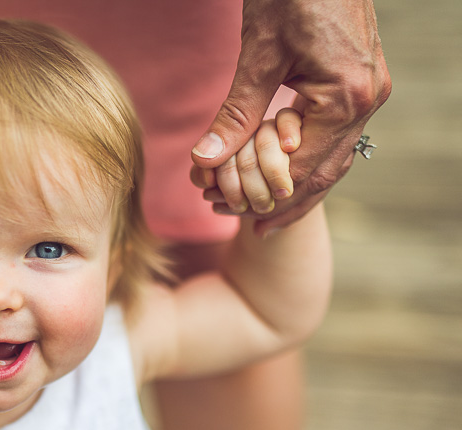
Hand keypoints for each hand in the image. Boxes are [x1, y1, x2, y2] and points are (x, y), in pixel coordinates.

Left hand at [190, 0, 390, 233]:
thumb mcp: (260, 55)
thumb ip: (237, 112)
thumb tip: (206, 160)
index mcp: (345, 97)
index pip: (303, 168)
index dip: (266, 194)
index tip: (232, 212)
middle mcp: (367, 99)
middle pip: (326, 172)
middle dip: (285, 201)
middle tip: (250, 228)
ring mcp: (368, 90)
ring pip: (336, 157)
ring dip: (300, 186)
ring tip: (268, 215)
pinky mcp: (360, 80)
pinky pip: (338, 135)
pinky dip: (311, 159)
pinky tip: (288, 172)